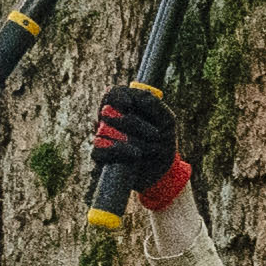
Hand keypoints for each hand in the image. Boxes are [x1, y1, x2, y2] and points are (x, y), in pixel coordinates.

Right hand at [88, 81, 191, 211]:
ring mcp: (102, 136)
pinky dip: (120, 151)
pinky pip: (99, 150)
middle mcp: (109, 119)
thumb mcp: (166, 120)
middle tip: (155, 135)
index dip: (117, 97)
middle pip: (108, 112)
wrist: (162, 171)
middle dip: (132, 123)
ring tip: (151, 149)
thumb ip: (154, 105)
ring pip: (104, 130)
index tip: (127, 105)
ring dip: (131, 139)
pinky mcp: (100, 155)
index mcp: (124, 106)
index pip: (112, 94)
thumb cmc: (163, 140)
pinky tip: (136, 155)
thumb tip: (141, 96)